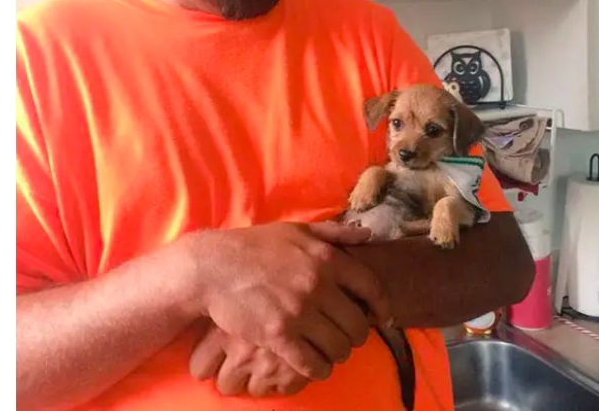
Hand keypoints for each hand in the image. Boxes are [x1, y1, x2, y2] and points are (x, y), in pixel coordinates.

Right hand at [190, 221, 391, 381]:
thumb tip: (367, 234)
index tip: (383, 318)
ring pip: (339, 347)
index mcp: (327, 258)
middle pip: (358, 324)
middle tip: (346, 335)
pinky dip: (319, 368)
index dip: (383, 307)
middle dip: (357, 334)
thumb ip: (334, 233)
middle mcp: (318, 285)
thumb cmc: (256, 246)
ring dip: (338, 353)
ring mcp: (299, 312)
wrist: (214, 267)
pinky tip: (314, 364)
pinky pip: (313, 363)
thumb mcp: (297, 230)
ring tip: (330, 350)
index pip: (372, 287)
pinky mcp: (279, 336)